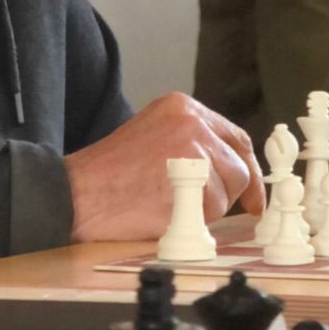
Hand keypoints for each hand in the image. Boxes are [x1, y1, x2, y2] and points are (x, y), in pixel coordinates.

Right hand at [65, 93, 264, 241]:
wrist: (75, 193)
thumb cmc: (108, 175)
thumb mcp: (154, 137)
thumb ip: (192, 145)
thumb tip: (229, 170)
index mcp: (183, 107)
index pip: (235, 138)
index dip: (248, 169)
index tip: (254, 196)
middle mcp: (193, 122)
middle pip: (238, 167)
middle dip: (227, 195)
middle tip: (202, 209)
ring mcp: (193, 150)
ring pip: (227, 192)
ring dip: (204, 209)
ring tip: (165, 204)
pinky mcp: (191, 180)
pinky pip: (211, 211)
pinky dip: (193, 222)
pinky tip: (163, 213)